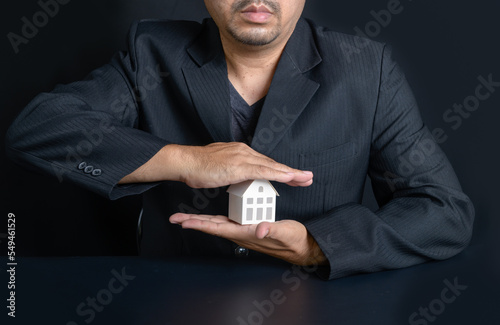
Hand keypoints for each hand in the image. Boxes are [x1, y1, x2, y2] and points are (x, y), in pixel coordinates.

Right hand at [119, 142, 312, 188]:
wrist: (185, 162)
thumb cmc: (198, 166)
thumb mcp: (220, 166)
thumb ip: (232, 169)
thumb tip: (239, 175)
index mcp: (241, 152)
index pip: (265, 163)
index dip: (281, 170)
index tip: (294, 176)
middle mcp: (245, 152)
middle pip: (273, 164)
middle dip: (292, 172)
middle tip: (308, 177)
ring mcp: (242, 158)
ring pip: (272, 167)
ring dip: (291, 173)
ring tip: (306, 179)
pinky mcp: (239, 166)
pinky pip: (264, 171)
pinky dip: (279, 174)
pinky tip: (290, 178)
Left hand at [169, 213, 327, 265]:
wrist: (303, 248)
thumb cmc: (295, 241)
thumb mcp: (286, 233)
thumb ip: (273, 230)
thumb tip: (259, 229)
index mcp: (247, 233)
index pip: (219, 228)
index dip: (201, 224)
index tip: (184, 222)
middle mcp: (242, 233)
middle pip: (213, 226)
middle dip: (194, 222)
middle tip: (176, 218)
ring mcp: (244, 231)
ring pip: (218, 224)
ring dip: (202, 220)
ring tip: (186, 217)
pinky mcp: (249, 228)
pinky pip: (228, 221)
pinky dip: (216, 218)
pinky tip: (211, 215)